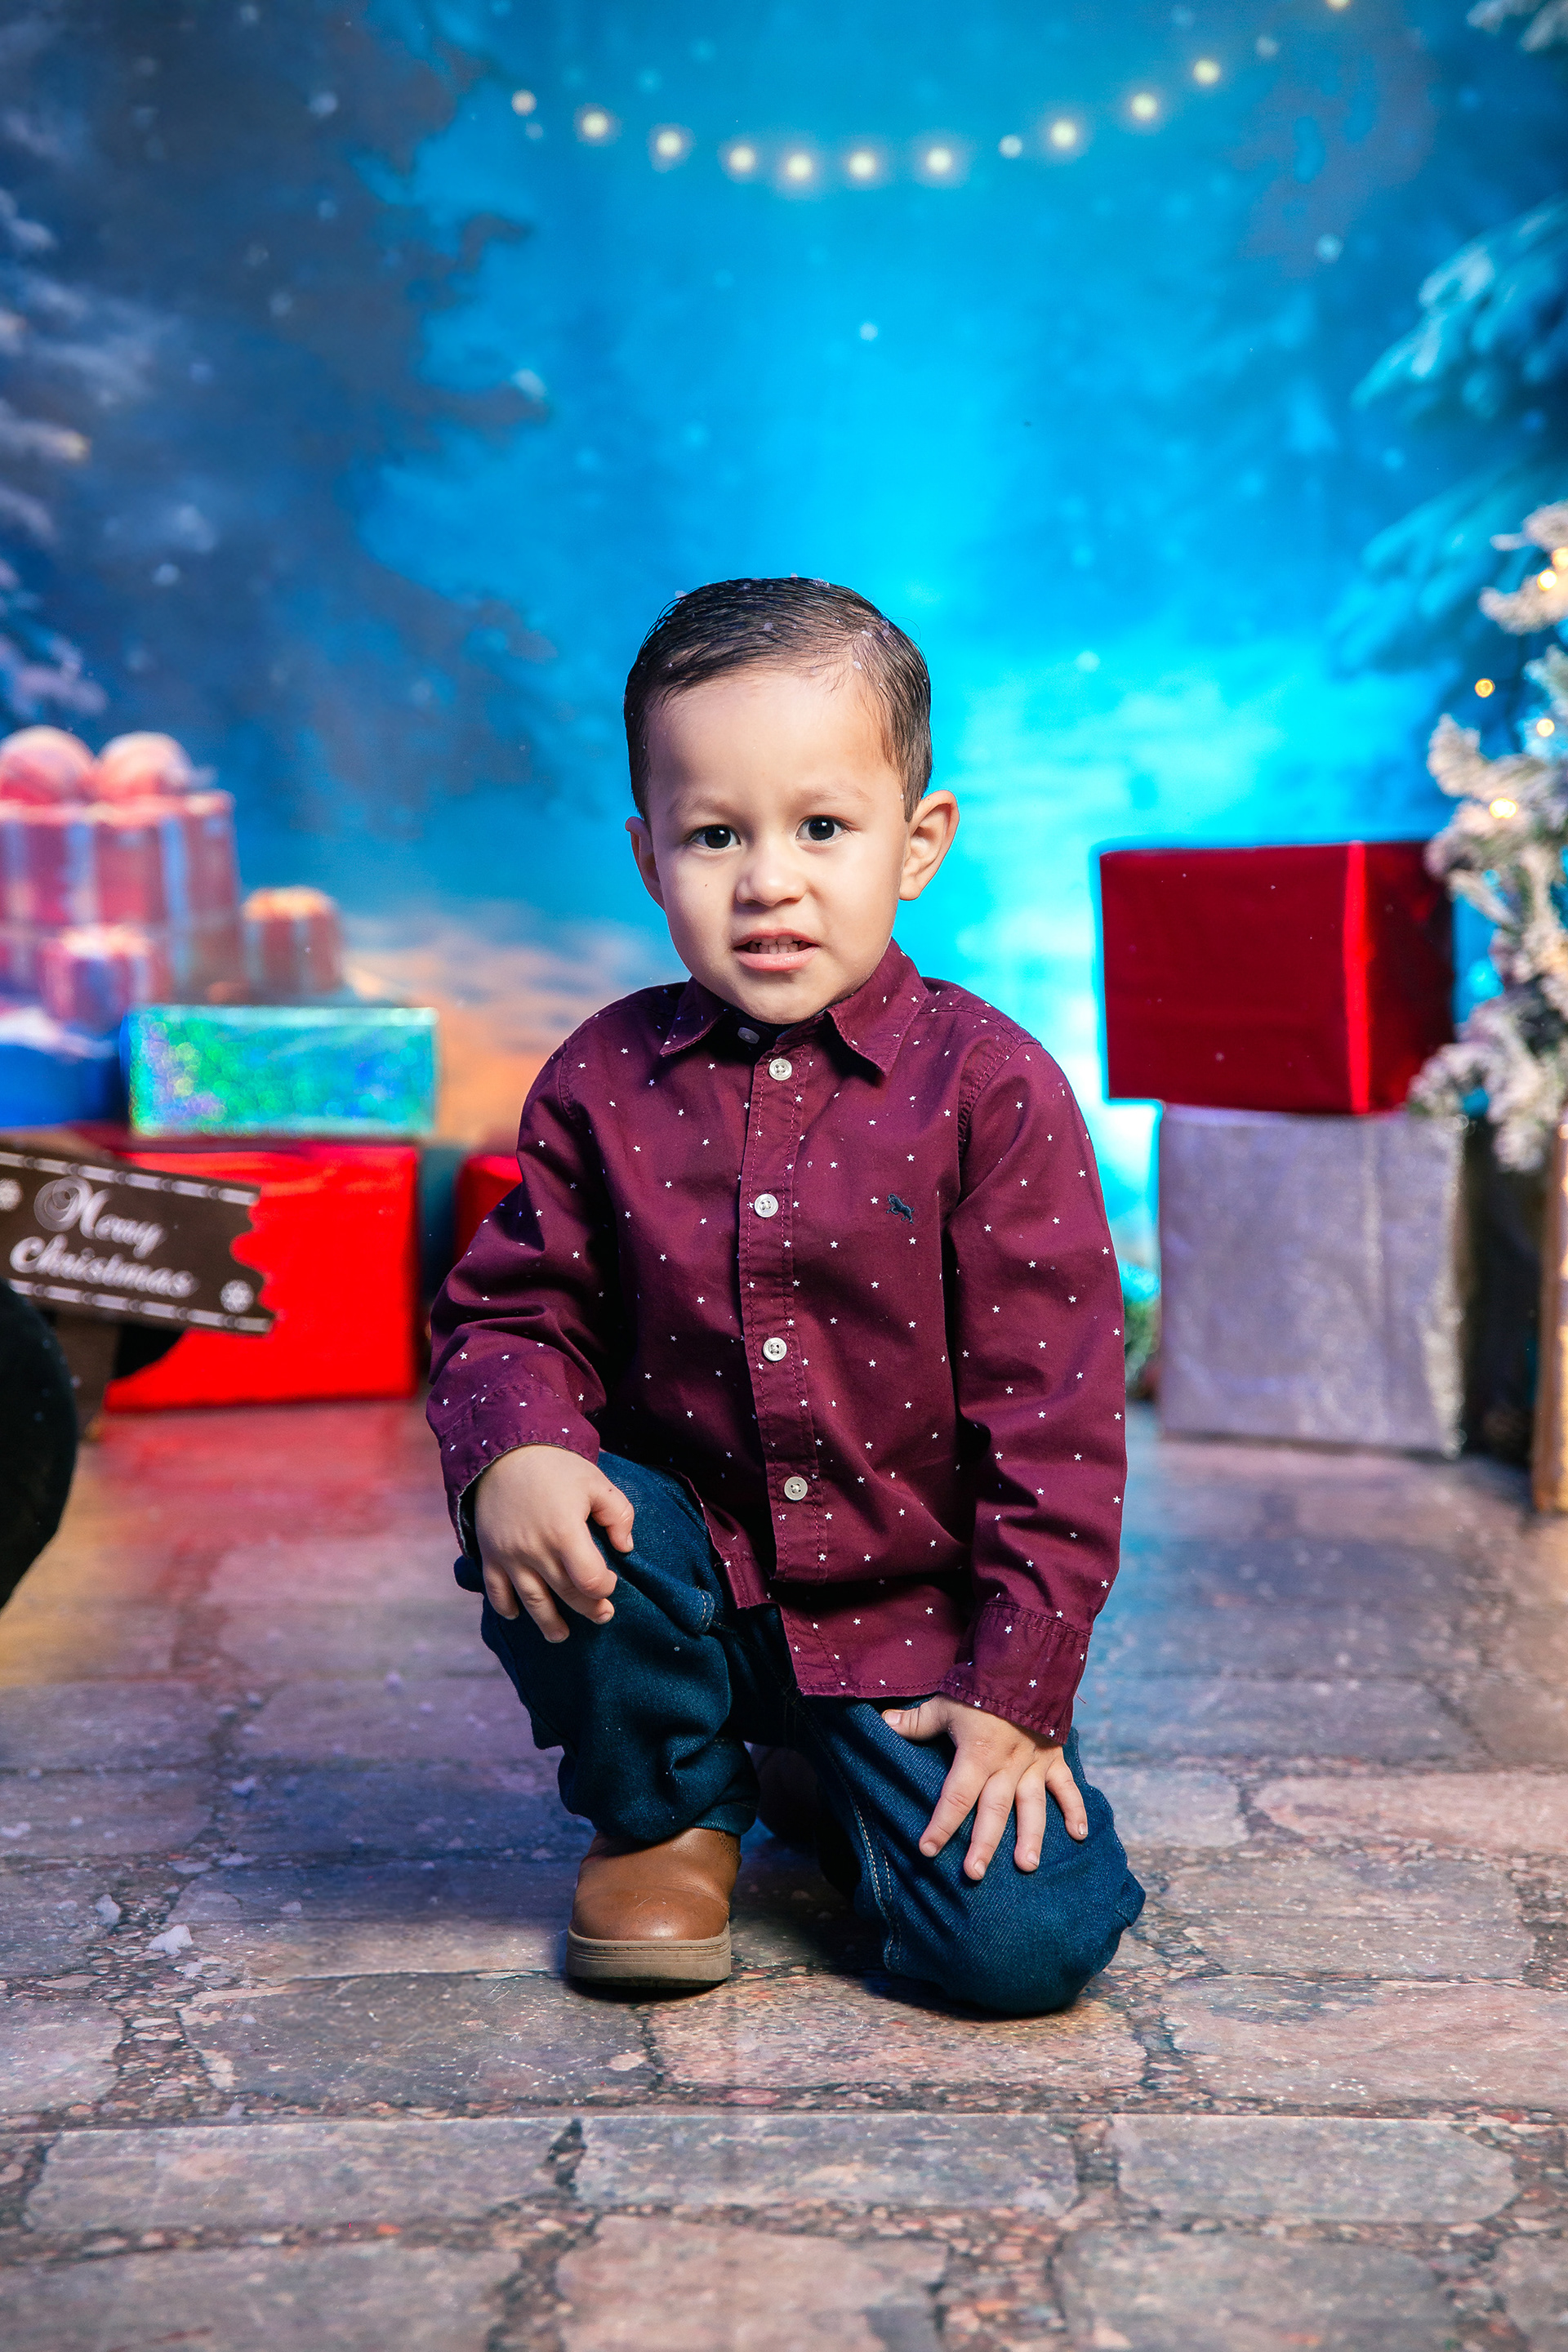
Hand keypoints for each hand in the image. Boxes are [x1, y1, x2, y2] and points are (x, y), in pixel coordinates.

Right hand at [472, 1444, 632, 1642]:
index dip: (605, 1588)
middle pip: (566, 1595)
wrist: (503, 1451)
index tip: (612, 1582)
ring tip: (562, 1635)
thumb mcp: (596, 1481)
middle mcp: (535, 1551)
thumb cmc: (556, 1467)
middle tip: (602, 1615)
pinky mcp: (490, 1555)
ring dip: (549, 1624)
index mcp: (564, 1532)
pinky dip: (507, 1608)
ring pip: (532, 1603)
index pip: (590, 1580)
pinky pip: (496, 1592)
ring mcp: (509, 1556)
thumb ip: (619, 1514)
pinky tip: (518, 1614)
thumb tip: (625, 1547)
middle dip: (589, 1609)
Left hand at [882, 1697, 1087, 1881]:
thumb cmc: (979, 1688)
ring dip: (1030, 1835)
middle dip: (984, 1842)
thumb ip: (916, 1721)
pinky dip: (1075, 1809)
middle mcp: (1007, 1764)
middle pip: (993, 1809)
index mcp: (977, 1753)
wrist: (1025, 1663)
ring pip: (1032, 1805)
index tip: (926, 1850)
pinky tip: (1079, 1835)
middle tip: (975, 1873)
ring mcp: (1033, 1762)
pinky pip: (1067, 1786)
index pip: (955, 1795)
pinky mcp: (1054, 1757)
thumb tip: (883, 1723)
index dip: (940, 1823)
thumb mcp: (944, 1703)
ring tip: (1026, 1865)